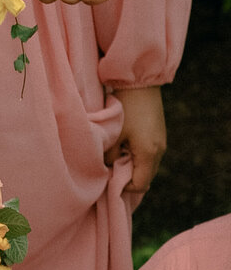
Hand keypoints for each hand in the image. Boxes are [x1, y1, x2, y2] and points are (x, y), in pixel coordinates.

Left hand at [107, 86, 165, 209]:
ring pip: (147, 168)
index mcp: (149, 153)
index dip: (123, 187)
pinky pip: (149, 157)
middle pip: (145, 179)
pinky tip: (125, 148)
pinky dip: (137, 158)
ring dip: (132, 168)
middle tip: (111, 169)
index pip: (139, 185)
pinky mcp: (159, 136)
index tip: (109, 178)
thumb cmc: (124, 108)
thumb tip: (108, 170)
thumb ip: (109, 158)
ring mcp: (161, 143)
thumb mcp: (113, 136)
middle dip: (128, 179)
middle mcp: (159, 151)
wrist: (140, 82)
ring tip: (117, 157)